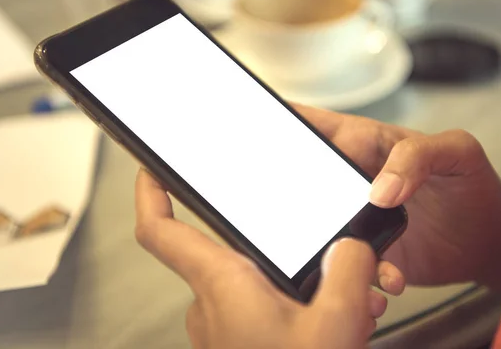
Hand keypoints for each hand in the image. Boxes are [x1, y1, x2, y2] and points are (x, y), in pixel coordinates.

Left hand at [135, 169, 392, 348]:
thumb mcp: (340, 321)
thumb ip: (350, 269)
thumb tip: (351, 246)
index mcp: (222, 284)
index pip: (160, 230)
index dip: (149, 193)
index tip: (150, 169)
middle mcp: (211, 305)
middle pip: (228, 250)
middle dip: (276, 245)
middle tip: (315, 249)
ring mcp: (220, 330)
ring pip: (249, 283)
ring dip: (291, 283)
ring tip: (339, 298)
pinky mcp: (236, 344)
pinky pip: (256, 309)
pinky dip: (287, 305)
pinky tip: (325, 320)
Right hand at [294, 104, 500, 291]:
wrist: (489, 240)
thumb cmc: (472, 185)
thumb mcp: (458, 152)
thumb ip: (419, 155)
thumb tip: (378, 190)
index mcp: (365, 142)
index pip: (312, 127)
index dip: (285, 130)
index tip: (272, 146)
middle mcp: (352, 178)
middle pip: (301, 180)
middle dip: (291, 197)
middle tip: (305, 215)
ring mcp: (354, 215)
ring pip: (316, 227)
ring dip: (324, 245)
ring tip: (357, 256)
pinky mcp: (364, 249)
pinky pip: (344, 262)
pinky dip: (358, 276)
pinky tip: (387, 280)